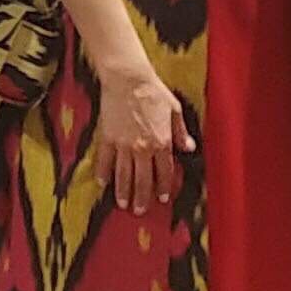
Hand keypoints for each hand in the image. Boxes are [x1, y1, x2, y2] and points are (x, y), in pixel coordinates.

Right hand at [94, 62, 193, 213]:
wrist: (128, 79)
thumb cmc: (153, 91)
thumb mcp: (175, 110)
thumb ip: (180, 132)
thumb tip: (189, 148)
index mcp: (161, 142)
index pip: (164, 172)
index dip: (164, 187)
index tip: (163, 198)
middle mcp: (142, 148)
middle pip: (142, 179)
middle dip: (142, 197)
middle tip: (139, 210)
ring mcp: (123, 144)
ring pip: (123, 174)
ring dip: (123, 191)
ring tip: (122, 204)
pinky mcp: (107, 137)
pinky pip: (104, 160)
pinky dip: (103, 172)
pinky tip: (102, 183)